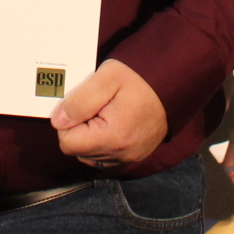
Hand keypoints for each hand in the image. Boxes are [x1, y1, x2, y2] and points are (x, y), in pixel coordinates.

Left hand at [50, 58, 167, 168]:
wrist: (175, 80)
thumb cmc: (140, 76)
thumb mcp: (106, 78)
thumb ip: (80, 101)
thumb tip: (57, 121)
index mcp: (112, 137)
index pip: (67, 142)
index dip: (67, 121)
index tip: (80, 103)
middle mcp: (122, 154)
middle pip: (78, 150)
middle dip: (78, 128)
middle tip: (93, 104)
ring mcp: (130, 156)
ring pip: (90, 155)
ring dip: (89, 136)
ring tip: (103, 112)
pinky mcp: (136, 155)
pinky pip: (106, 156)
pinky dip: (102, 141)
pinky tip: (110, 121)